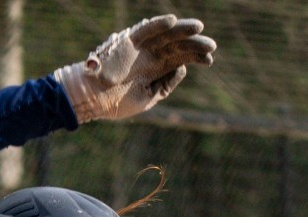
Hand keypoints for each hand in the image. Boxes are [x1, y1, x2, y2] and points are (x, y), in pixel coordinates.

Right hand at [54, 14, 216, 123]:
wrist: (95, 100)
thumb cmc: (119, 102)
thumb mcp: (149, 97)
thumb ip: (166, 84)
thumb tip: (183, 67)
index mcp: (158, 68)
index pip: (181, 57)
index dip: (196, 56)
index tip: (210, 59)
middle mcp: (152, 55)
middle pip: (178, 44)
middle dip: (195, 44)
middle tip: (211, 46)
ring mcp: (142, 47)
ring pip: (166, 35)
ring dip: (182, 30)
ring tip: (198, 28)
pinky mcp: (129, 41)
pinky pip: (146, 30)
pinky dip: (158, 24)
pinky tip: (173, 21)